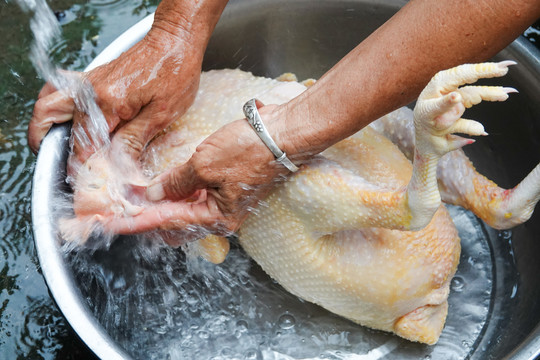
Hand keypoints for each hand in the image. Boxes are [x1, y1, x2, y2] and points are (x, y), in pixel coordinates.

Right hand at [29, 26, 203, 167]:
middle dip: (56, 148)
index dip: (85, 166)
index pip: (85, 144)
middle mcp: (90, 90)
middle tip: (64, 166)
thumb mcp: (161, 114)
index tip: (90, 180)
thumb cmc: (174, 74)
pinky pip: (60, 88)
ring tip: (51, 145)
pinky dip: (54, 104)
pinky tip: (63, 117)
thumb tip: (119, 166)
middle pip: (57, 123)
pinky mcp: (93, 76)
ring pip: (49, 102)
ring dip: (44, 125)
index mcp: (107, 103)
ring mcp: (88, 81)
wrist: (175, 42)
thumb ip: (135, 140)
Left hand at [105, 104, 298, 235]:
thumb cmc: (250, 150)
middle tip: (121, 207)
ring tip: (135, 196)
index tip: (112, 223)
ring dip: (162, 202)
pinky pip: (197, 195)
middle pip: (176, 221)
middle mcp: (221, 215)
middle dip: (148, 214)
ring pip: (185, 209)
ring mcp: (225, 201)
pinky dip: (178, 191)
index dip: (137, 221)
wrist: (284, 133)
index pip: (167, 222)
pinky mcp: (228, 187)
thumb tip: (154, 194)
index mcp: (217, 218)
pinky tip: (163, 185)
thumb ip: (176, 182)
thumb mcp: (204, 165)